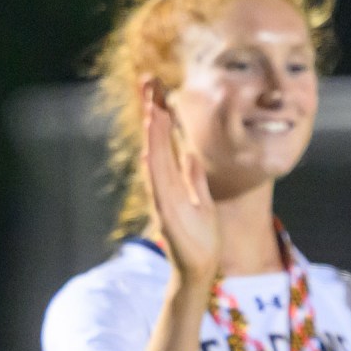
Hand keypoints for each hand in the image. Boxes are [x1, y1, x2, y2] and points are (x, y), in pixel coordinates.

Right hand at [141, 80, 217, 290]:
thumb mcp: (202, 200)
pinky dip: (155, 163)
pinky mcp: (167, 213)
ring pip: (155, 158)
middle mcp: (163, 185)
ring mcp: (163, 198)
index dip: (162, 113)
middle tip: (147, 80)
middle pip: (156, 141)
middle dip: (153, 110)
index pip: (166, 140)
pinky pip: (159, 182)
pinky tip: (152, 145)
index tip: (158, 86)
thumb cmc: (201, 238)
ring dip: (153, 132)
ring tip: (152, 105)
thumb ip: (194, 177)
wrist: (199, 269)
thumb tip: (190, 155)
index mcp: (172, 180)